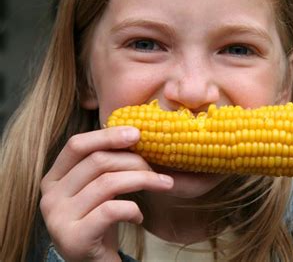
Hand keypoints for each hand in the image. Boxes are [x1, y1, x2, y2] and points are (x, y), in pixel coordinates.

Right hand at [40, 126, 173, 261]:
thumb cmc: (101, 223)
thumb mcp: (99, 190)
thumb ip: (106, 165)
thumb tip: (136, 133)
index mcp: (54, 178)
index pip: (77, 145)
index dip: (108, 135)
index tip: (137, 133)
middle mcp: (49, 196)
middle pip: (97, 161)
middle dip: (135, 161)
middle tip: (158, 169)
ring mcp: (58, 218)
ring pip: (107, 183)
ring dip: (143, 180)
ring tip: (163, 185)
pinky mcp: (74, 238)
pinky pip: (111, 210)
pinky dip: (133, 209)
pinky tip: (139, 217)